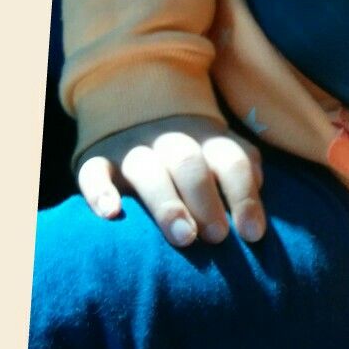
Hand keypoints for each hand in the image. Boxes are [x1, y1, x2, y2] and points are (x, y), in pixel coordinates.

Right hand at [76, 116, 264, 247]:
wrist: (139, 110)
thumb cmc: (195, 153)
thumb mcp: (221, 156)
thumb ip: (241, 178)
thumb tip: (254, 215)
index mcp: (208, 139)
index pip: (232, 161)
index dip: (244, 196)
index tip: (252, 234)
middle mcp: (172, 140)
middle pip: (190, 164)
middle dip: (206, 200)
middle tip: (218, 237)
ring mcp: (133, 149)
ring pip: (146, 168)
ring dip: (166, 203)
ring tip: (184, 238)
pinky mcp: (98, 160)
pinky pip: (94, 172)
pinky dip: (100, 191)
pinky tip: (111, 214)